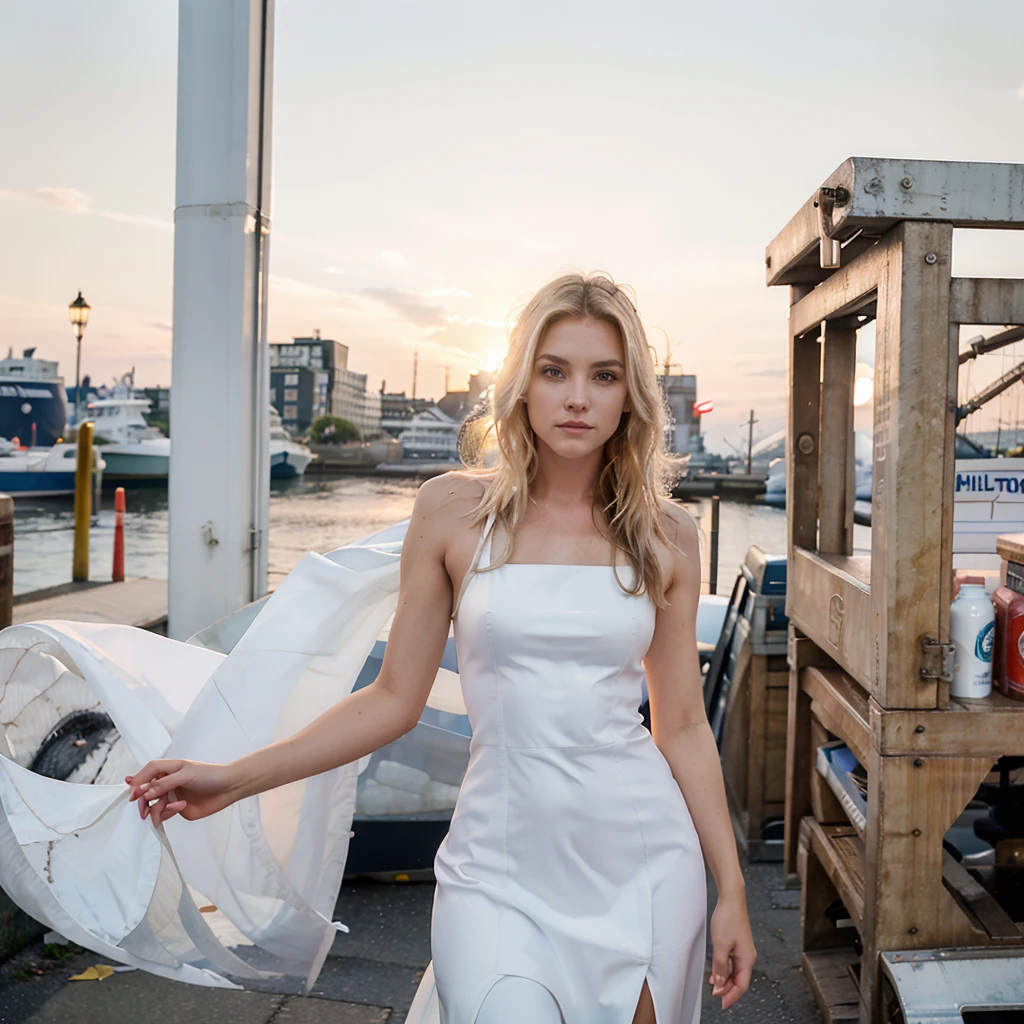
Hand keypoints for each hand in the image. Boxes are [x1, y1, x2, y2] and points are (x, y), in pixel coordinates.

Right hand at [125, 760, 238, 825]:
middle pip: (147, 792)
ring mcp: (172, 795)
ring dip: (156, 809)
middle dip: (143, 801)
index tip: (133, 794)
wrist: (229, 788)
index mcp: (169, 769)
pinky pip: (164, 814)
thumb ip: (164, 783)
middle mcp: (168, 782)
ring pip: (154, 805)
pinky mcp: (178, 809)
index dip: (138, 781)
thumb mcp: (186, 774)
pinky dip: (167, 813)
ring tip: (168, 808)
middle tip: (143, 810)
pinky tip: (180, 807)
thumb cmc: (211, 775)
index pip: (148, 772)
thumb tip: (145, 792)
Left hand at [708, 893, 755, 1009]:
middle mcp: (748, 956)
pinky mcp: (738, 945)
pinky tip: (717, 971)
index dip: (731, 996)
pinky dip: (725, 970)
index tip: (722, 1004)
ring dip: (725, 980)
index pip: (741, 985)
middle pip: (739, 980)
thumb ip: (720, 967)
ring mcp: (743, 950)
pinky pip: (732, 963)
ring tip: (714, 986)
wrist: (731, 899)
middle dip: (727, 990)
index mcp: (747, 959)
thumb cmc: (729, 919)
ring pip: (735, 972)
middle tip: (715, 996)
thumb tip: (719, 984)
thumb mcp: (720, 946)